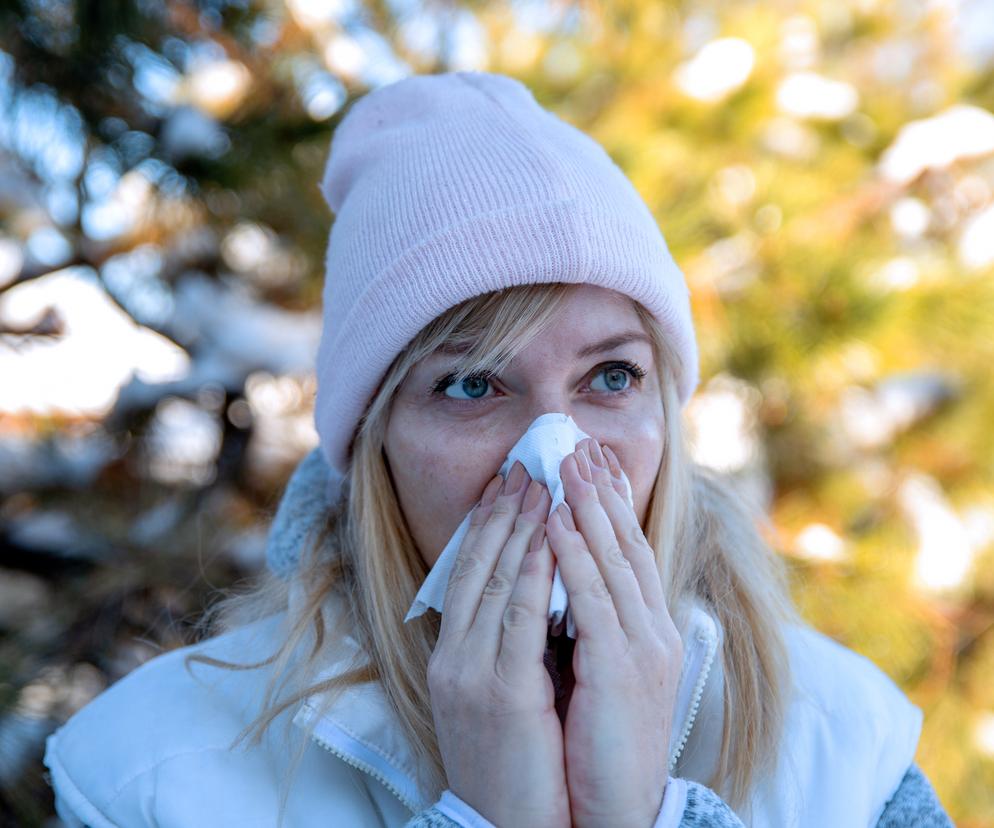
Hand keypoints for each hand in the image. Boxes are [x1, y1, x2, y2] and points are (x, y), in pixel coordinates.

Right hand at [428, 461, 570, 827]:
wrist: (501, 826)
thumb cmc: (509, 762)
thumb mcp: (497, 695)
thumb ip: (505, 645)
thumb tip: (531, 596)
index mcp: (452, 656)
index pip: (468, 574)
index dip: (489, 526)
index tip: (509, 485)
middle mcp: (454, 657)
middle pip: (476, 566)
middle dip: (503, 512)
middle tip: (525, 465)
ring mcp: (472, 673)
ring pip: (495, 582)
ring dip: (520, 528)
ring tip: (540, 483)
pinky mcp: (500, 692)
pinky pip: (518, 618)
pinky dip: (533, 573)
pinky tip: (548, 539)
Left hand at [545, 439, 682, 827]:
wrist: (618, 808)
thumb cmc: (603, 744)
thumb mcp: (600, 675)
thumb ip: (590, 629)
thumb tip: (562, 589)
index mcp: (647, 630)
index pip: (628, 551)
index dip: (610, 504)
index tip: (590, 463)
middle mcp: (651, 629)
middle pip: (626, 543)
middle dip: (601, 490)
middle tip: (578, 443)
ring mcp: (641, 646)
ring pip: (612, 560)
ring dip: (586, 506)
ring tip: (565, 462)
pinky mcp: (621, 668)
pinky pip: (592, 599)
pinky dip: (573, 555)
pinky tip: (552, 521)